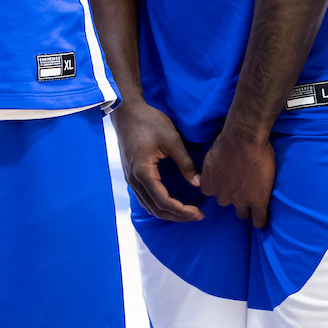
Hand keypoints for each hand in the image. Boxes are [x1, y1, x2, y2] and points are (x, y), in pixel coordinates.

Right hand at [114, 101, 203, 222]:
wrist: (127, 111)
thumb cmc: (149, 122)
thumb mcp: (172, 140)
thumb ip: (185, 163)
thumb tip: (198, 183)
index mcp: (143, 172)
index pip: (163, 201)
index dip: (182, 211)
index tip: (199, 212)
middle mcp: (134, 180)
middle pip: (155, 209)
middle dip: (177, 216)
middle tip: (197, 215)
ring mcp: (130, 178)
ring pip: (149, 206)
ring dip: (168, 212)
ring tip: (187, 212)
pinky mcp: (131, 174)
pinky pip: (144, 198)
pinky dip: (158, 204)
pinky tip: (171, 202)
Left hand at [199, 126, 274, 228]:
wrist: (244, 139)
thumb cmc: (227, 141)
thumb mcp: (211, 157)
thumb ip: (212, 171)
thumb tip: (217, 174)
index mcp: (209, 185)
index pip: (212, 193)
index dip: (220, 186)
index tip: (226, 180)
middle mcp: (222, 196)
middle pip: (226, 202)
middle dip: (232, 195)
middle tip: (241, 185)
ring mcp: (240, 201)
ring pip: (241, 213)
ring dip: (246, 206)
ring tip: (253, 198)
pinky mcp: (258, 201)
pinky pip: (259, 220)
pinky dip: (259, 220)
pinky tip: (261, 217)